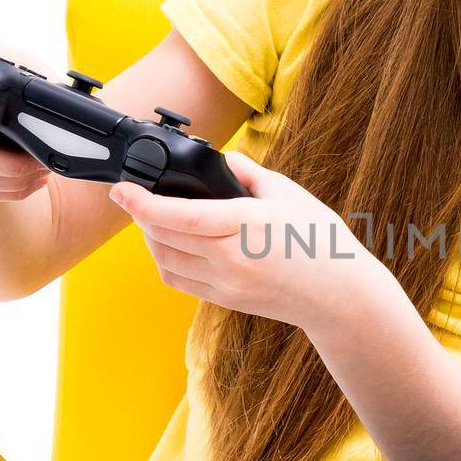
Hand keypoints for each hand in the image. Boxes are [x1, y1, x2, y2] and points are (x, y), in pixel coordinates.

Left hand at [109, 150, 378, 330]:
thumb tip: (226, 160)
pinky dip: (167, 261)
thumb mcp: (287, 194)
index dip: (140, 203)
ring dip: (152, 240)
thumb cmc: (320, 240)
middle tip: (137, 198)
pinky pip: (180, 280)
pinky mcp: (225, 299)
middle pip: (162, 237)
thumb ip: (249, 175)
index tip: (121, 190)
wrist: (339, 295)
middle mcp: (228, 257)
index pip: (175, 215)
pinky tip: (174, 245)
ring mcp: (225, 282)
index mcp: (243, 224)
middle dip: (141, 216)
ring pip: (165, 261)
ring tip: (156, 221)